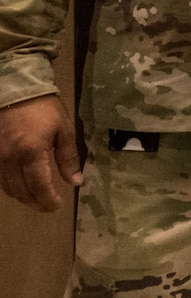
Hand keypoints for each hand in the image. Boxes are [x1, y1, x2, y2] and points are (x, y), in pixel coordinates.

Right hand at [0, 94, 81, 211]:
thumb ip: (68, 158)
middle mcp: (10, 159)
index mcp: (31, 153)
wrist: (15, 91)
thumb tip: (75, 181)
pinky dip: (12, 187)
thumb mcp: (64, 130)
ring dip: (23, 197)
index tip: (57, 206)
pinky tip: (22, 186)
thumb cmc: (44, 108)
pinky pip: (0, 178)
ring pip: (7, 188)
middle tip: (48, 207)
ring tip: (37, 199)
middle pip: (20, 191)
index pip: (38, 186)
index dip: (48, 200)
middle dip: (35, 203)